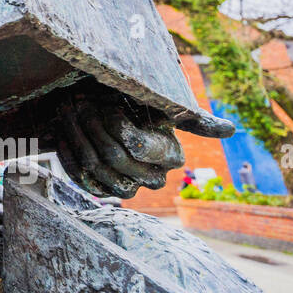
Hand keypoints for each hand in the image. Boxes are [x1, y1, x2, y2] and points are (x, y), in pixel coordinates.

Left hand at [54, 91, 233, 197]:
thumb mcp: (161, 103)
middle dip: (88, 124)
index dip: (113, 122)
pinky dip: (67, 150)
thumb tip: (231, 131)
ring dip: (74, 133)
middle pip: (111, 155)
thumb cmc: (135, 102)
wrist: (103, 115)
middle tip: (75, 100)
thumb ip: (191, 117)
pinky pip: (80, 177)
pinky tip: (62, 131)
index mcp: (171, 157)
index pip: (135, 145)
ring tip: (67, 109)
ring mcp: (128, 189)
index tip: (101, 100)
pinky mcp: (103, 192)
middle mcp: (154, 179)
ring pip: (93, 165)